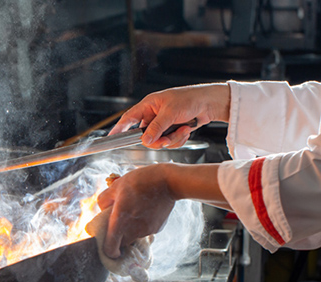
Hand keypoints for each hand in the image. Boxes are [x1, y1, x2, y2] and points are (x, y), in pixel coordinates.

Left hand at [96, 164, 175, 258]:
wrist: (167, 181)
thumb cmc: (139, 181)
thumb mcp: (115, 186)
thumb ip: (104, 201)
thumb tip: (104, 210)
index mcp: (120, 220)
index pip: (110, 248)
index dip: (107, 250)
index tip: (107, 246)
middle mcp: (133, 230)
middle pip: (122, 242)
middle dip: (119, 236)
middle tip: (119, 221)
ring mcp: (146, 230)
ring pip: (134, 236)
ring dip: (131, 229)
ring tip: (134, 211)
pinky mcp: (157, 228)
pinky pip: (145, 231)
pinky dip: (142, 225)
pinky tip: (145, 210)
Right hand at [110, 83, 229, 148]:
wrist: (209, 104)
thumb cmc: (190, 99)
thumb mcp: (171, 112)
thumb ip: (156, 128)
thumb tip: (144, 141)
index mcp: (148, 105)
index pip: (129, 118)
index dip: (119, 128)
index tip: (111, 138)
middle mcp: (153, 115)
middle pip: (145, 136)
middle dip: (158, 140)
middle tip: (167, 138)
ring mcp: (163, 124)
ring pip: (158, 141)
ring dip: (172, 138)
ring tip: (183, 129)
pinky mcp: (172, 131)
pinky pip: (169, 142)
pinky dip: (178, 139)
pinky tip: (186, 130)